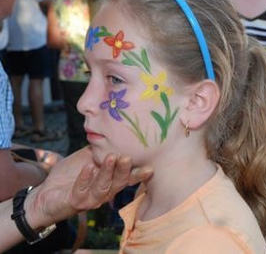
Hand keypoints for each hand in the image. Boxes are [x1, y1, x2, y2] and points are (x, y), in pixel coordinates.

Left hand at [25, 146, 152, 227]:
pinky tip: (88, 167)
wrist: (46, 192)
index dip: (138, 174)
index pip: (126, 178)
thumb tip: (111, 132)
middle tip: (127, 157)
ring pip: (103, 187)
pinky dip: (85, 179)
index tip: (150, 167)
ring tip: (111, 157)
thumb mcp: (87, 157)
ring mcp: (90, 199)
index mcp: (109, 181)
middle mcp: (104, 192)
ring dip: (108, 172)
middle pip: (118, 183)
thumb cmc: (70, 175)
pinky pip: (81, 191)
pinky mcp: (76, 201)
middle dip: (124, 171)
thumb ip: (99, 150)